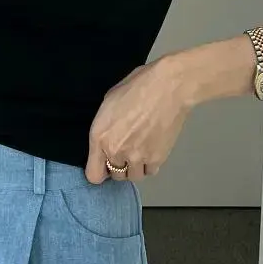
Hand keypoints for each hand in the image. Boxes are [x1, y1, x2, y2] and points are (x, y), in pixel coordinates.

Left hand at [84, 57, 192, 183]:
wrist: (168, 88)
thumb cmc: (137, 86)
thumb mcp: (109, 102)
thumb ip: (104, 127)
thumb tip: (106, 138)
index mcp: (100, 137)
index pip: (94, 175)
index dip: (99, 171)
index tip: (104, 164)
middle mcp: (117, 152)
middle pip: (115, 176)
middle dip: (119, 165)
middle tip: (126, 149)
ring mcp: (138, 157)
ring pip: (133, 176)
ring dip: (135, 167)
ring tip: (140, 150)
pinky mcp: (157, 158)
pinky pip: (150, 171)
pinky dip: (150, 164)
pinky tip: (151, 150)